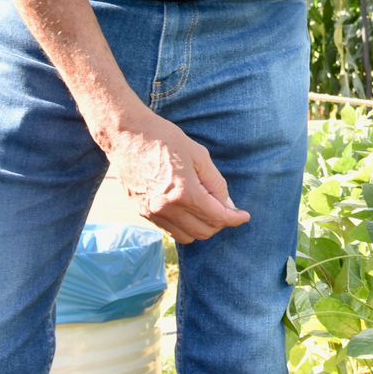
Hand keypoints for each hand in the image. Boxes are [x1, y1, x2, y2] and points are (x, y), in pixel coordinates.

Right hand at [106, 111, 249, 243]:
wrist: (128, 136)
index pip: (217, 217)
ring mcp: (152, 213)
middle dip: (220, 223)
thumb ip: (216, 183)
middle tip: (227, 210)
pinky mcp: (141, 212)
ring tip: (208, 211)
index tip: (244, 217)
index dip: (235, 219)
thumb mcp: (199, 155)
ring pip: (186, 237)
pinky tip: (189, 211)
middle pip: (203, 232)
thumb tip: (228, 205)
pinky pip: (169, 230)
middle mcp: (166, 208)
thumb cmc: (165, 139)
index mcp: (184, 192)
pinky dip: (184, 226)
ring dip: (202, 228)